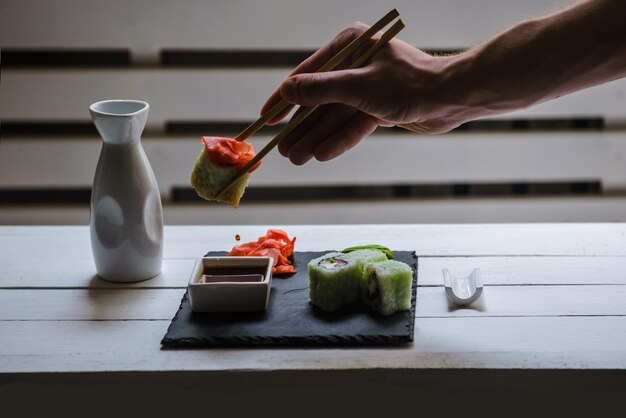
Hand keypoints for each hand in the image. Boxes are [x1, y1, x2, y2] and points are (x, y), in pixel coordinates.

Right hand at [260, 23, 461, 164]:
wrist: (451, 99)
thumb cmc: (408, 84)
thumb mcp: (357, 87)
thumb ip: (320, 89)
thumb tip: (286, 90)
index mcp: (349, 46)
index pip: (307, 74)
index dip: (284, 99)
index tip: (267, 119)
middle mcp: (356, 64)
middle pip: (319, 100)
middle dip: (301, 128)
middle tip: (282, 151)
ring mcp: (368, 87)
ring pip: (335, 117)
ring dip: (316, 138)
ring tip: (296, 159)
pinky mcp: (379, 107)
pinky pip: (353, 125)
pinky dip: (339, 140)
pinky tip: (321, 155)